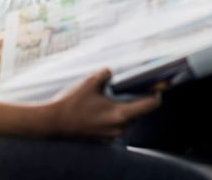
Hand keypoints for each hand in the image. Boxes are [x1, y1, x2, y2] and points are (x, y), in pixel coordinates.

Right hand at [43, 69, 159, 139]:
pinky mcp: (102, 139)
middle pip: (137, 113)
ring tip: (117, 95)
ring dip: (125, 108)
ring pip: (126, 120)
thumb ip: (106, 74)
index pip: (149, 106)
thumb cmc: (72, 102)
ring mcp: (110, 135)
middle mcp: (119, 128)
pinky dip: (114, 116)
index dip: (156, 95)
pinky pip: (115, 126)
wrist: (53, 123)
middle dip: (137, 100)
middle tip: (136, 86)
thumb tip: (112, 73)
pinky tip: (104, 106)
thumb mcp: (90, 81)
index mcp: (120, 114)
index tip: (158, 86)